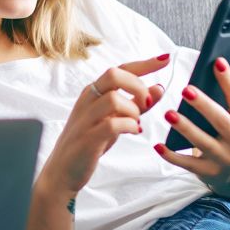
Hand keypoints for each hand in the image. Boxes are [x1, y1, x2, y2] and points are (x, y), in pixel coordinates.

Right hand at [39, 56, 168, 198]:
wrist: (63, 170)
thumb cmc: (90, 142)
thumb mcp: (115, 120)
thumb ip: (136, 104)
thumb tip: (158, 88)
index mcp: (94, 92)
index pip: (120, 69)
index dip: (144, 64)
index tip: (166, 59)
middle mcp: (88, 100)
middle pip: (113, 74)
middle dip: (137, 86)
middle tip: (147, 103)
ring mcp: (86, 118)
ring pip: (114, 99)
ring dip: (133, 110)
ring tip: (136, 123)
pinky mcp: (87, 138)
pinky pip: (112, 124)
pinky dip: (128, 126)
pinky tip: (132, 132)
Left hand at [155, 57, 229, 204]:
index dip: (229, 80)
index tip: (217, 61)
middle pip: (222, 121)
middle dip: (204, 105)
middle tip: (185, 89)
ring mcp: (223, 158)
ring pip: (203, 143)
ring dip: (186, 128)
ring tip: (168, 113)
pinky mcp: (208, 171)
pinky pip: (187, 164)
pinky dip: (172, 156)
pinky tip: (157, 146)